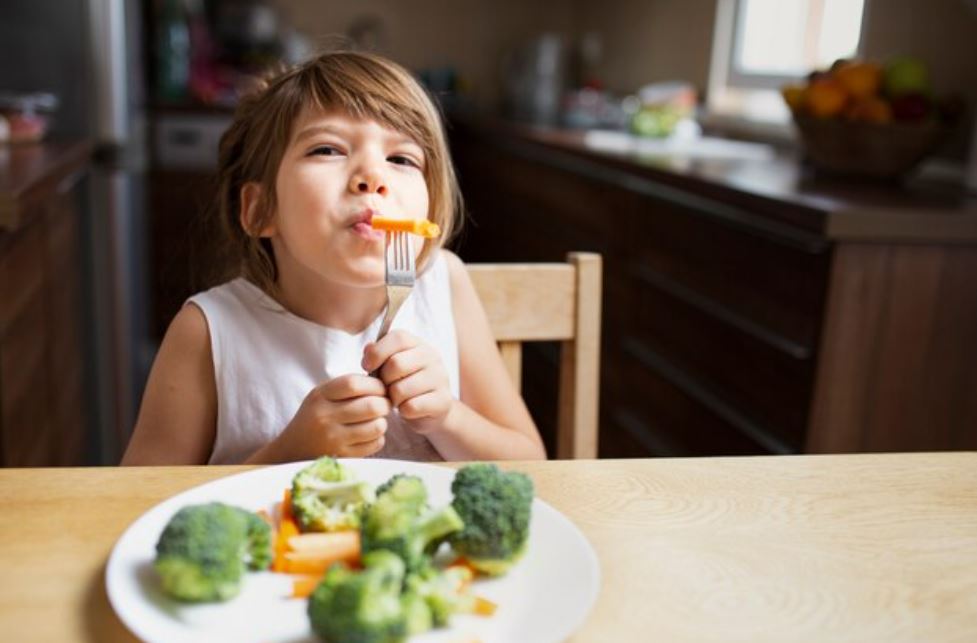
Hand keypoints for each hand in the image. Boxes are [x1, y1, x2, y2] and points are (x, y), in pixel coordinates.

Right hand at [272, 374, 389, 459]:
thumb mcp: (322, 395)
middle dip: (384, 403)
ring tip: (376, 420)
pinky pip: (375, 444)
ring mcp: (334, 439)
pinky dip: (378, 438)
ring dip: (382, 422)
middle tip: (384, 405)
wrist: (293, 449)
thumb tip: (382, 381)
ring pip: (376, 426)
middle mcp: (325, 417)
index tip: (380, 388)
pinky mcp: (343, 456)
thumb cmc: (314, 417)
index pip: (354, 384)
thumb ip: (347, 386)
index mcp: (320, 396)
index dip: (375, 384)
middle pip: (371, 405)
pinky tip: (369, 435)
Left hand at [362, 330, 453, 434]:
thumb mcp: (389, 366)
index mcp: (419, 344)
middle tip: (385, 387)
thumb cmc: (403, 383)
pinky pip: (411, 407)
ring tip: (397, 398)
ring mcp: (440, 378)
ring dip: (393, 398)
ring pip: (401, 389)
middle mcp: (433, 357)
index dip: (377, 352)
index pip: (398, 338)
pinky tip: (407, 408)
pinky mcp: (443, 401)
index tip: (366, 366)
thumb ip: (377, 354)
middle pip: (396, 364)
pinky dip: (403, 411)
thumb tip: (369, 349)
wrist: (428, 410)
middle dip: (383, 380)